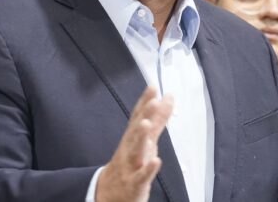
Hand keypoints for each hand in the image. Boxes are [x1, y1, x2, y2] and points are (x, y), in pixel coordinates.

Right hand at [96, 86, 173, 201]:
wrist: (109, 193)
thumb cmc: (130, 162)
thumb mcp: (145, 139)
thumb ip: (157, 119)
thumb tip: (167, 98)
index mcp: (132, 137)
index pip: (138, 116)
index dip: (145, 101)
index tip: (153, 87)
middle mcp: (130, 148)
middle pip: (136, 129)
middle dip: (144, 115)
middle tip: (153, 101)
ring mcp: (131, 165)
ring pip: (135, 150)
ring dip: (141, 137)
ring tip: (147, 124)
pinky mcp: (135, 183)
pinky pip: (141, 176)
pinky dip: (148, 169)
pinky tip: (156, 161)